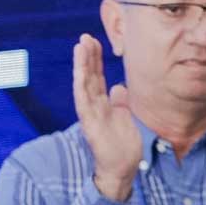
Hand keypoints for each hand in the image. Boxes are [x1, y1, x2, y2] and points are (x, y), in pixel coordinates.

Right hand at [73, 33, 141, 201]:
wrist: (122, 167)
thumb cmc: (124, 144)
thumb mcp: (126, 116)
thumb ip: (120, 101)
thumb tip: (118, 87)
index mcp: (102, 104)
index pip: (96, 77)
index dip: (94, 59)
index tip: (93, 41)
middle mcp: (94, 106)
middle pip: (89, 76)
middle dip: (87, 56)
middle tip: (85, 37)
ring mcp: (90, 114)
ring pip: (84, 85)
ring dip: (81, 65)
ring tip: (80, 47)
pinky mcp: (90, 123)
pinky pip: (83, 101)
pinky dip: (81, 85)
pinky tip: (80, 72)